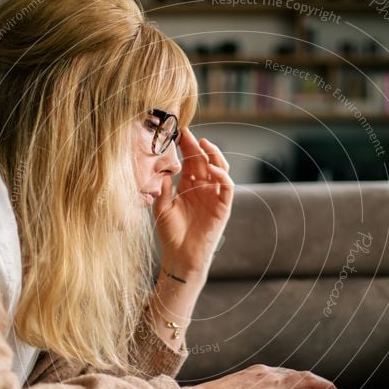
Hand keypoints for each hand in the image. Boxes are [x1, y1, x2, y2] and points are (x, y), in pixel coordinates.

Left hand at [153, 129, 233, 276]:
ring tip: (203, 144)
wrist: (180, 256)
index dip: (186, 146)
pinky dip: (221, 175)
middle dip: (197, 146)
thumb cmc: (170, 234)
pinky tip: (210, 168)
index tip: (178, 132)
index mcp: (188, 186)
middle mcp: (203, 188)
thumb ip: (163, 190)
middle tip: (187, 133)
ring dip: (214, 155)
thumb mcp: (161, 208)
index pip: (190, 161)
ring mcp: (214, 196)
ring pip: (220, 168)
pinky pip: (227, 186)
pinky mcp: (223, 207)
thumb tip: (164, 171)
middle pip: (204, 160)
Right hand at [191, 365, 342, 388]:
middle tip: (331, 388)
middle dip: (318, 381)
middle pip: (300, 375)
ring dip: (325, 388)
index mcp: (256, 372)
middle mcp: (266, 375)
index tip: (310, 383)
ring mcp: (271, 387)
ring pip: (307, 383)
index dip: (302, 379)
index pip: (286, 373)